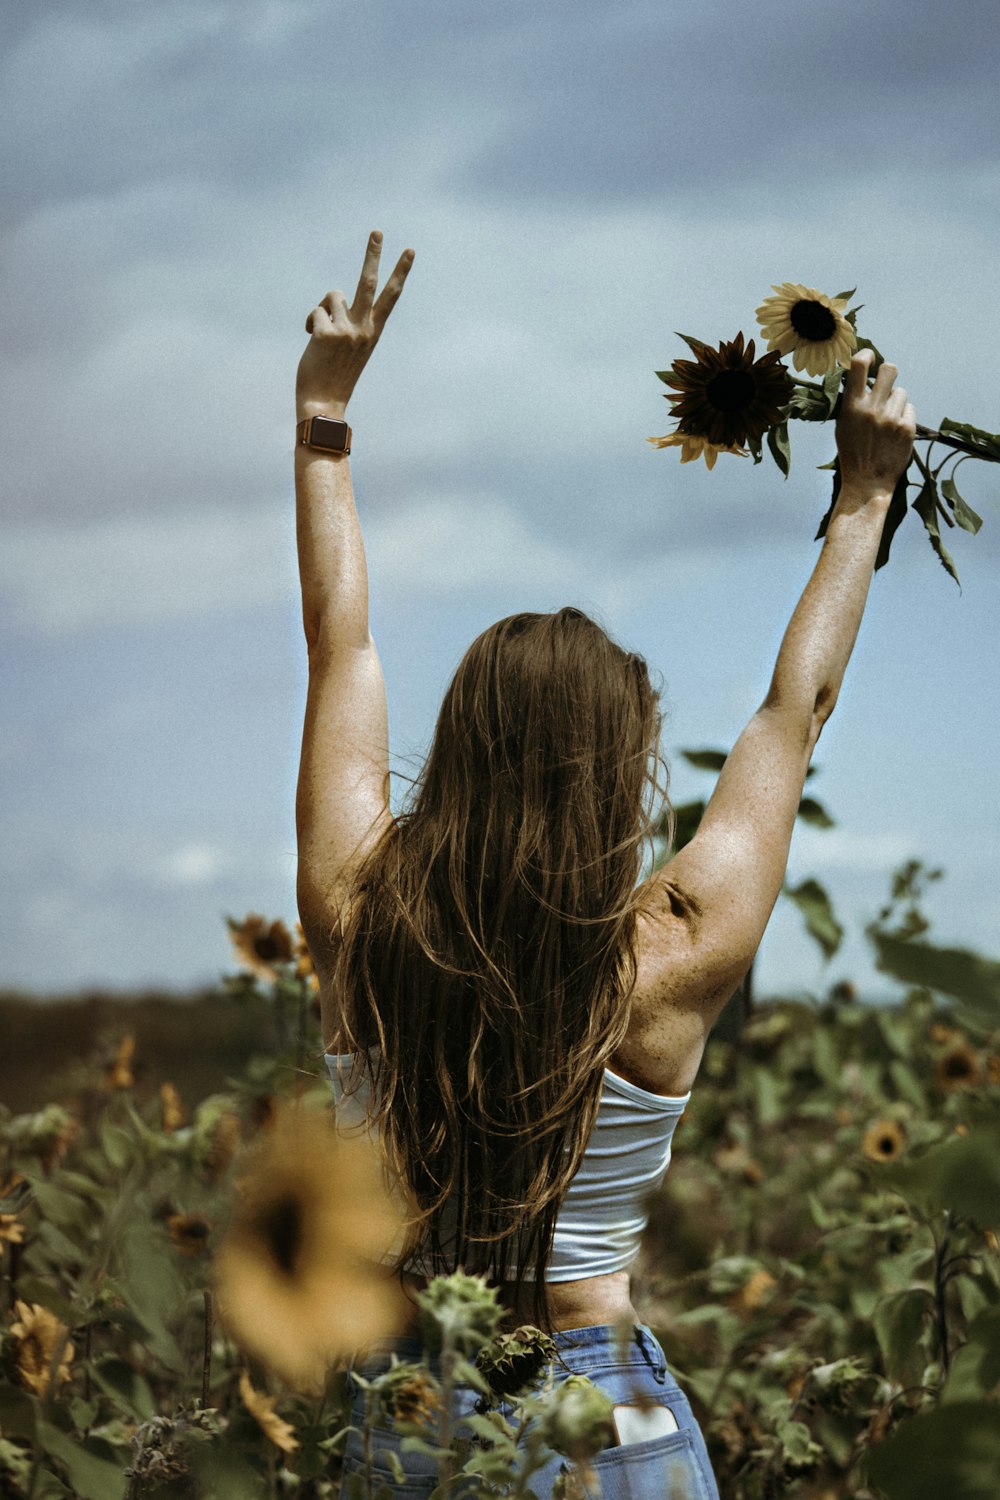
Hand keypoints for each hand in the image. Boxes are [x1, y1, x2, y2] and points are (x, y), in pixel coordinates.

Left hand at [296, 230, 413, 419]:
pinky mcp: (325, 333)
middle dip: (373, 255)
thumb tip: (335, 299)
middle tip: (377, 231)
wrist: (325, 403)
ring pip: (331, 297)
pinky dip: (310, 324)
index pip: (390, 297)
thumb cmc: (335, 376)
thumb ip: (348, 321)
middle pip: (368, 283)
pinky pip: (314, 312)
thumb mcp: (350, 347)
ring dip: (323, 310)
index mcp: (373, 332)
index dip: (400, 272)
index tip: (409, 251)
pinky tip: (312, 344)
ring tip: (322, 335)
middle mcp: (363, 329)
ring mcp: (345, 331)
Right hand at [834, 349, 915, 498]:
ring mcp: (891, 418)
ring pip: (901, 392)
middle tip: (886, 384)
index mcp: (851, 406)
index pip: (859, 365)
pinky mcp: (907, 428)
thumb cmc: (853, 452)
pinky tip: (895, 431)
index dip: (866, 355)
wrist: (867, 482)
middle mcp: (872, 409)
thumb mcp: (843, 425)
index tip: (869, 357)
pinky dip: (904, 417)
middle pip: (890, 369)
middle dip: (889, 372)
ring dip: (896, 402)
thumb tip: (861, 377)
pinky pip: (909, 409)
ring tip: (887, 420)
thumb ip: (852, 401)